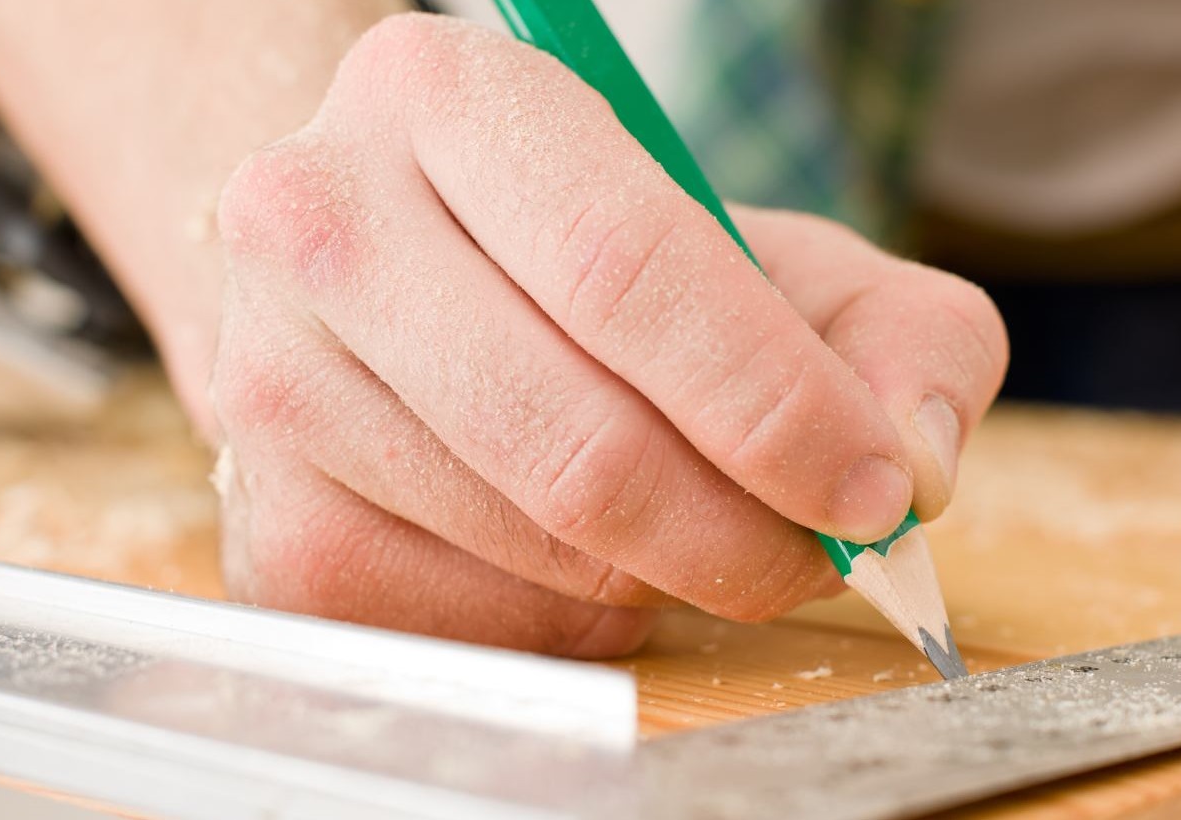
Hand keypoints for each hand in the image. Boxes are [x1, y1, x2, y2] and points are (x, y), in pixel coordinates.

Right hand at [207, 15, 1006, 656]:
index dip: (771, 404)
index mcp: (448, 98)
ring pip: (529, 544)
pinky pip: (467, 625)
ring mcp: (269, 377)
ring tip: (700, 532)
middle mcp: (321, 221)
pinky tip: (593, 565)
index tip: (870, 489)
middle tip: (815, 554)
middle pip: (574, 437)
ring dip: (664, 578)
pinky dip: (575, 623)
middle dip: (739, 532)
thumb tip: (915, 461)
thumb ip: (895, 329)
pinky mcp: (265, 519)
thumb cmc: (592, 261)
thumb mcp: (766, 248)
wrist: (394, 274)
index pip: (624, 267)